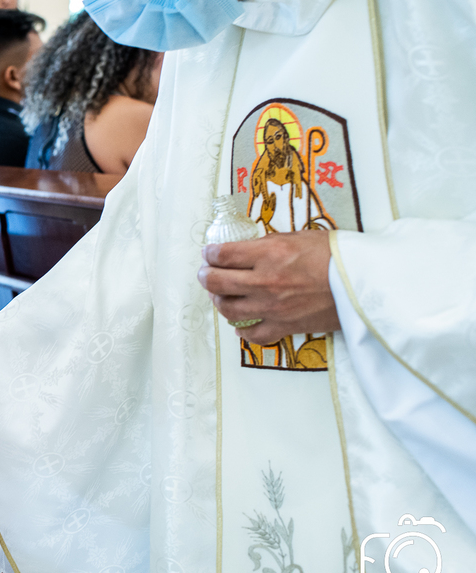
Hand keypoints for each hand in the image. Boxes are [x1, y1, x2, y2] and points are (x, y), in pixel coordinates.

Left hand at [197, 229, 338, 344]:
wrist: (366, 282)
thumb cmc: (336, 256)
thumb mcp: (298, 238)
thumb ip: (268, 245)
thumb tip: (245, 251)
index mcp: (269, 254)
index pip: (222, 255)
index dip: (210, 254)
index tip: (208, 254)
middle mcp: (265, 282)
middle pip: (217, 282)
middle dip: (206, 276)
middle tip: (206, 273)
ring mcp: (273, 307)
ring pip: (228, 309)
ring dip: (219, 300)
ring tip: (221, 295)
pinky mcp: (285, 326)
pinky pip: (253, 335)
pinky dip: (242, 330)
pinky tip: (240, 323)